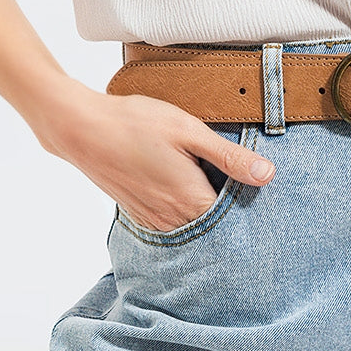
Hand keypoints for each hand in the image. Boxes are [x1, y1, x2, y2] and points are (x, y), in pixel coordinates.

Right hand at [33, 80, 275, 232]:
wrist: (82, 129)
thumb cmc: (136, 124)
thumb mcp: (189, 131)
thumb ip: (229, 156)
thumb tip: (267, 175)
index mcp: (192, 201)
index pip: (235, 219)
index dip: (250, 204)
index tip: (260, 192)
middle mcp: (173, 220)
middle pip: (214, 226)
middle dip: (230, 211)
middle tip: (240, 186)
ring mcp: (154, 220)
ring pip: (193, 225)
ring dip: (205, 210)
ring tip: (212, 183)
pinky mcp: (139, 213)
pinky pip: (172, 221)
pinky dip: (183, 209)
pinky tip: (184, 184)